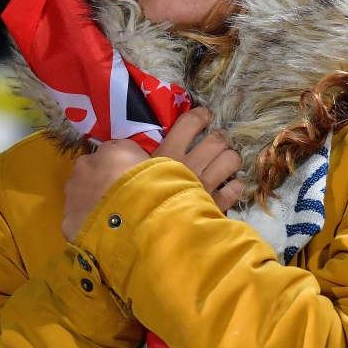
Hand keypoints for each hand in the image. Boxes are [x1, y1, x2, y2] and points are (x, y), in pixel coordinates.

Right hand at [61, 107, 245, 241]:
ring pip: (230, 160)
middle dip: (220, 138)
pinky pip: (234, 190)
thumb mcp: (113, 173)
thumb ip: (116, 157)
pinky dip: (235, 186)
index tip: (206, 115)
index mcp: (166, 154)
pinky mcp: (214, 206)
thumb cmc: (127, 201)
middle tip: (218, 139)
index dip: (200, 116)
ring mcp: (204, 185)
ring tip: (228, 159)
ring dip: (230, 158)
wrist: (145, 233)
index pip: (188, 124)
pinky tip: (232, 185)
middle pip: (216, 140)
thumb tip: (112, 149)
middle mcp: (189, 165)